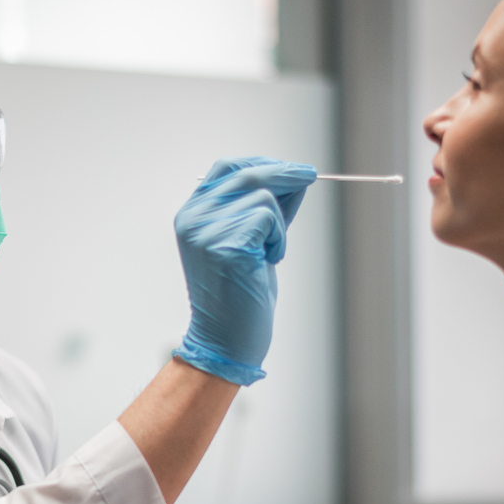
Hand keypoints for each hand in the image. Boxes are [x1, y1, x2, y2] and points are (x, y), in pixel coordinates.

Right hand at [173, 156, 316, 385]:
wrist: (227, 340)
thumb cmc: (240, 295)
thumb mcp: (251, 241)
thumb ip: (264, 208)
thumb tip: (295, 176)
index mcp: (192, 214)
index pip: (226, 168)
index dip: (261, 163)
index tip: (291, 168)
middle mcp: (193, 218)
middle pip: (247, 173)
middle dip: (285, 173)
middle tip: (311, 174)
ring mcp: (206, 230)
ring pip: (263, 195)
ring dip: (280, 223)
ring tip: (270, 252)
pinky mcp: (226, 244)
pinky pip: (268, 218)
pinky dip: (279, 237)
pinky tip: (268, 261)